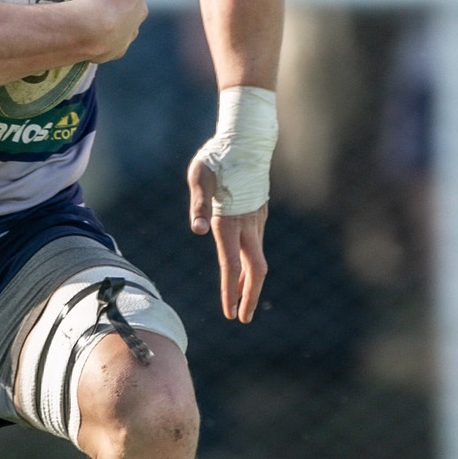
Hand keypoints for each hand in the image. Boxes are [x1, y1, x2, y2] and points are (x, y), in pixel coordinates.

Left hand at [187, 159, 268, 321]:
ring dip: (248, 281)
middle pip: (255, 269)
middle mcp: (248, 224)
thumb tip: (197, 229)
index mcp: (229, 219)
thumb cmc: (217, 157)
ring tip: (239, 300)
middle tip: (243, 318)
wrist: (248, 140)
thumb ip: (198, 204)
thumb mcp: (199, 176)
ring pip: (257, 258)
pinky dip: (250, 262)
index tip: (231, 313)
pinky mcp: (260, 213)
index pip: (231, 263)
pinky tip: (243, 267)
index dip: (230, 291)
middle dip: (249, 296)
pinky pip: (257, 244)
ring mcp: (257, 219)